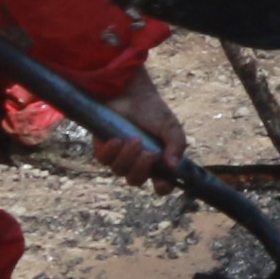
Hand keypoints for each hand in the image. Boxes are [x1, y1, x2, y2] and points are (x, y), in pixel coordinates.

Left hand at [83, 66, 187, 186]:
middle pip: (136, 180)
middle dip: (141, 169)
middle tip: (147, 152)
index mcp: (157, 160)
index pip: (161, 184)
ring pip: (119, 171)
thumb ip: (177, 144)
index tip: (162, 181)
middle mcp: (137, 162)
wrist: (128, 91)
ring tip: (133, 139)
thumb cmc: (151, 108)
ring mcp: (119, 157)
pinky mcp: (102, 149)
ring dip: (127, 157)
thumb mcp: (170, 126)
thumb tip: (174, 165)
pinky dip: (111, 152)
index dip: (162, 187)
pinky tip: (116, 140)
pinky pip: (104, 160)